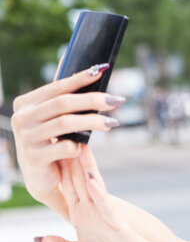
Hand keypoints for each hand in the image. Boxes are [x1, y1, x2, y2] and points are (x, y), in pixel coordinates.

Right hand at [10, 64, 123, 214]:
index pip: (57, 88)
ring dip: (93, 122)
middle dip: (93, 100)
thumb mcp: (54, 118)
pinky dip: (78, 147)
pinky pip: (64, 147)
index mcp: (25, 103)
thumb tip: (84, 65)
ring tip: (113, 122)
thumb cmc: (51, 142)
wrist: (40, 177)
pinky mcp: (34, 158)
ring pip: (66, 124)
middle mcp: (21, 118)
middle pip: (63, 104)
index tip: (102, 71)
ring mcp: (26, 138)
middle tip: (116, 100)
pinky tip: (82, 149)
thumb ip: (64, 94)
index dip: (80, 79)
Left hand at [34, 145, 157, 241]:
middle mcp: (92, 210)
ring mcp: (105, 215)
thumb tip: (38, 239)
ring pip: (93, 187)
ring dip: (85, 168)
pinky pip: (106, 207)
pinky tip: (91, 181)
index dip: (58, 168)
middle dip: (70, 158)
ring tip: (79, 145)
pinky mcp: (118, 224)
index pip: (67, 186)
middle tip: (63, 132)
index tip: (50, 147)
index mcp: (82, 215)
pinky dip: (99, 195)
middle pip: (78, 180)